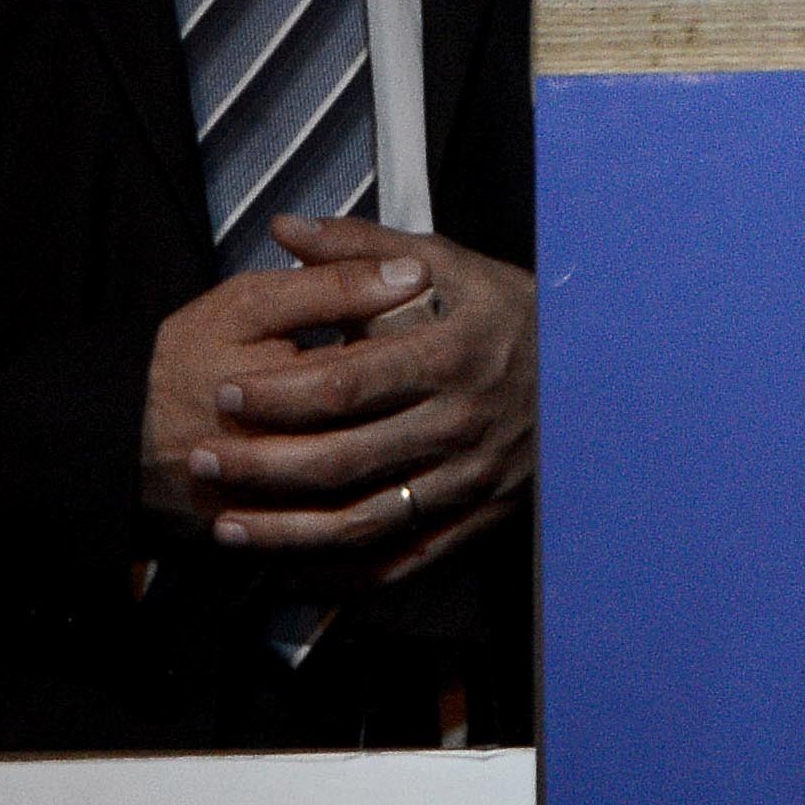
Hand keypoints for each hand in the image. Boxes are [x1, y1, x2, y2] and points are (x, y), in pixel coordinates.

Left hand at [156, 221, 540, 586]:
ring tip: (225, 527)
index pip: (348, 382)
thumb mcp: (449, 265)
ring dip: (287, 532)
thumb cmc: (511, 313)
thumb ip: (363, 249)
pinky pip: (400, 561)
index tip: (224, 393)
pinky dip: (342, 577)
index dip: (278, 393)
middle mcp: (461, 423)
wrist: (601, 375)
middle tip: (202, 458)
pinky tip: (289, 572)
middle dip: (262, 464)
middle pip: (344, 457)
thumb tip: (286, 228)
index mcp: (452, 355)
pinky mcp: (477, 521)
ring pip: (364, 521)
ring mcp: (470, 480)